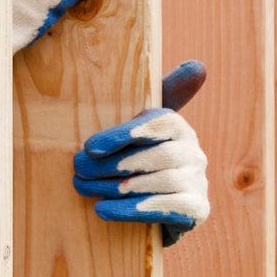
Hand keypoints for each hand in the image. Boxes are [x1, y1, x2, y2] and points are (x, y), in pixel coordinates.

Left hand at [73, 60, 209, 245]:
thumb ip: (149, 96)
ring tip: (85, 188)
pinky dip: (132, 210)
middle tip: (78, 170)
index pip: (158, 122)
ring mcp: (198, 182)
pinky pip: (168, 208)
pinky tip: (102, 210)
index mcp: (177, 127)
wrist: (147, 206)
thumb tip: (198, 66)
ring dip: (118, 187)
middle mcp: (194, 152)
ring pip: (160, 182)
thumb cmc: (132, 155)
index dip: (124, 133)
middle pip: (157, 156)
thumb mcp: (134, 126)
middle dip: (112, 164)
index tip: (90, 146)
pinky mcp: (197, 210)